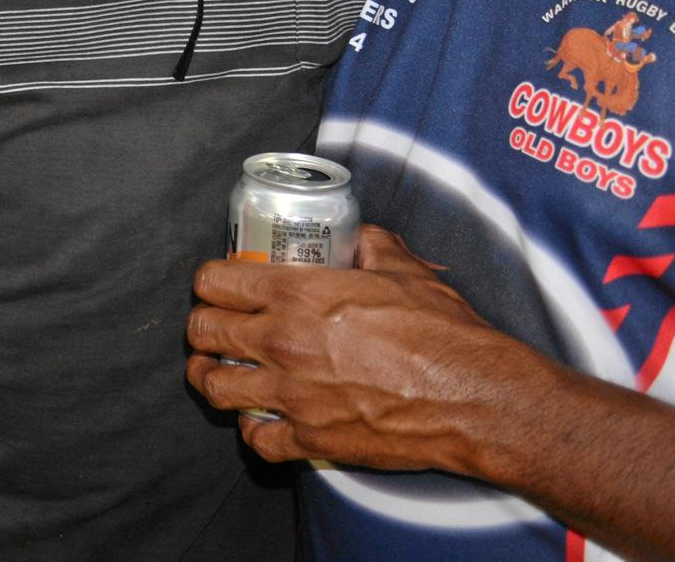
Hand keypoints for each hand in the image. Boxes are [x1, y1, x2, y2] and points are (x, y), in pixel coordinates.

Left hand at [184, 225, 550, 475]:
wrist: (472, 395)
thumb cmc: (441, 331)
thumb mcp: (401, 266)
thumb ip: (366, 243)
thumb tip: (354, 236)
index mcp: (296, 294)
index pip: (215, 281)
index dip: (211, 281)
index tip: (220, 286)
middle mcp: (282, 342)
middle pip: (202, 332)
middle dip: (203, 327)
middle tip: (215, 327)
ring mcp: (291, 394)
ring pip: (213, 387)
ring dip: (211, 376)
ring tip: (221, 371)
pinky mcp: (309, 439)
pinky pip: (254, 439)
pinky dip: (252, 429)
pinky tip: (263, 417)